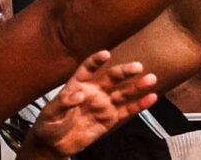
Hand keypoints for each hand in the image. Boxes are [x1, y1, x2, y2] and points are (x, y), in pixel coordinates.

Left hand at [24, 52, 158, 154]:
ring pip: (123, 92)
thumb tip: (79, 93)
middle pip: (112, 78)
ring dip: (137, 86)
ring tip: (151, 79)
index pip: (88, 68)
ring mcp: (104, 104)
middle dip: (125, 72)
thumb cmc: (49, 124)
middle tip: (138, 67)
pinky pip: (127, 110)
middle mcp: (95, 91)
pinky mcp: (110, 119)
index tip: (105, 54)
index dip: (96, 61)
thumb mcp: (51, 113)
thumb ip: (64, 102)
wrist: (54, 145)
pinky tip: (151, 97)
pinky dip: (139, 105)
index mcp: (78, 84)